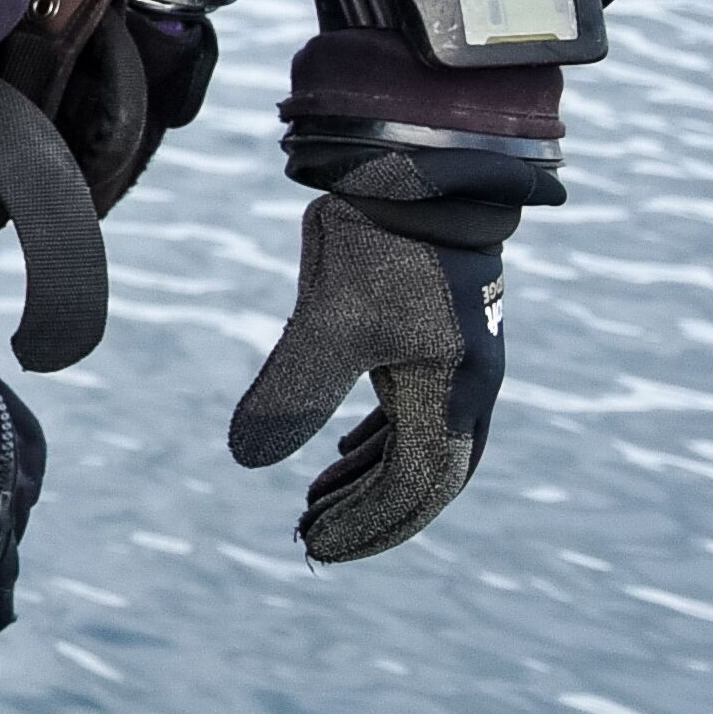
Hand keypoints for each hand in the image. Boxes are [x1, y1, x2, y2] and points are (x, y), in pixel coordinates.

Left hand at [227, 194, 510, 561]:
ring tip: (312, 505)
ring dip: (369, 480)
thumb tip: (245, 461)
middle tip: (309, 538)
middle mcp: (467, 391)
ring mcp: (457, 368)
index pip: (414, 486)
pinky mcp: (439, 345)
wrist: (418, 170)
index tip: (316, 543)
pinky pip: (415, 413)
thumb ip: (292, 393)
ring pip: (419, 448)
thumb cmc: (378, 244)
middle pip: (425, 479)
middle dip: (370, 513)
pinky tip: (340, 455)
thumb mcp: (325, 321)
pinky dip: (377, 442)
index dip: (368, 522)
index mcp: (452, 395)